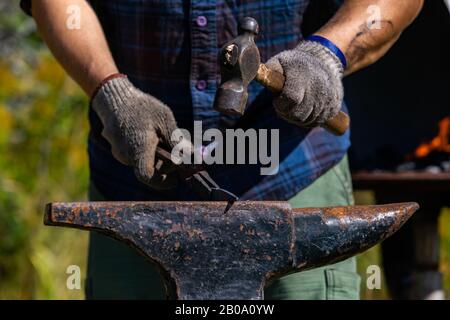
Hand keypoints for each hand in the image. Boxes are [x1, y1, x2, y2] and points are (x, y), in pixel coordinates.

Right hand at [91, 75, 191, 189]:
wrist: (115, 98)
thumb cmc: (142, 107)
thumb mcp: (165, 120)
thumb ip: (177, 141)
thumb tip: (193, 156)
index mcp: (137, 149)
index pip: (148, 176)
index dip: (163, 182)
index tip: (176, 179)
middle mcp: (125, 156)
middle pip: (150, 170)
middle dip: (165, 165)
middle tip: (177, 151)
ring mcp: (120, 154)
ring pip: (144, 163)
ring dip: (157, 157)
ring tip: (162, 138)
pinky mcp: (119, 150)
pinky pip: (136, 156)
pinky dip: (147, 152)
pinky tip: (152, 137)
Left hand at [265, 40, 343, 126]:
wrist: (324, 61)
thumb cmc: (294, 64)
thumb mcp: (280, 61)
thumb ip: (267, 70)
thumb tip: (251, 74)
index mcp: (302, 75)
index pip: (291, 98)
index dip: (281, 104)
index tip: (278, 100)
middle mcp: (318, 87)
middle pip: (298, 114)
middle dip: (288, 112)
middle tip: (285, 103)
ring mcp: (328, 98)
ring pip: (307, 121)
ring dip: (298, 117)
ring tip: (296, 103)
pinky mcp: (334, 107)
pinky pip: (317, 122)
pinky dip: (309, 119)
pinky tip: (307, 108)